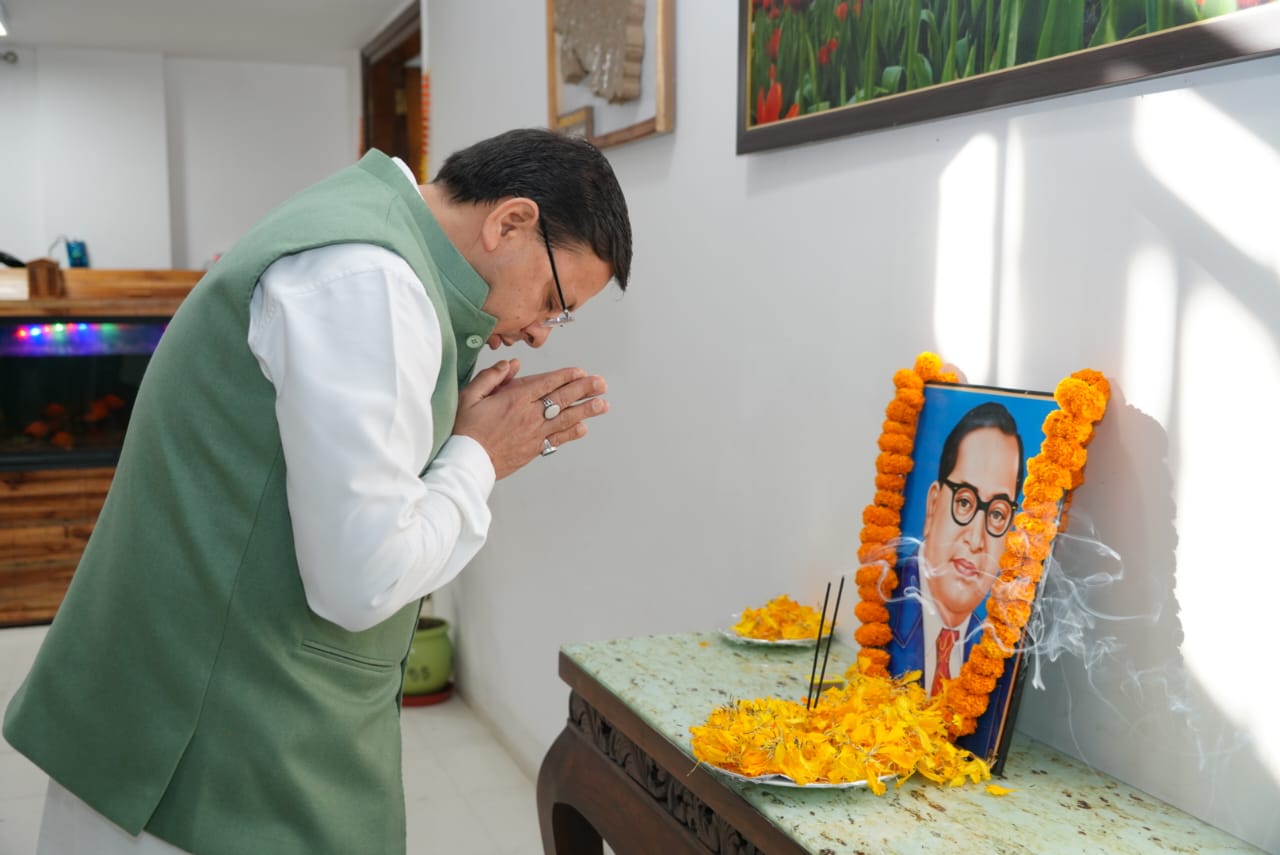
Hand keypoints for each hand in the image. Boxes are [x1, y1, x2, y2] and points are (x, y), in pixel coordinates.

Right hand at [454, 358, 609, 478]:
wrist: (466, 462)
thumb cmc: (465, 429)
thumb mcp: (470, 395)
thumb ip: (492, 376)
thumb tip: (511, 364)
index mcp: (515, 399)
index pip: (547, 383)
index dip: (566, 376)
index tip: (580, 371)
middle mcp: (529, 415)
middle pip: (562, 398)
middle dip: (584, 389)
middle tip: (601, 383)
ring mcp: (533, 434)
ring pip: (565, 418)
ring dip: (585, 410)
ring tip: (602, 404)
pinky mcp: (533, 449)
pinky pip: (557, 439)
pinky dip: (571, 433)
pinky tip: (583, 428)